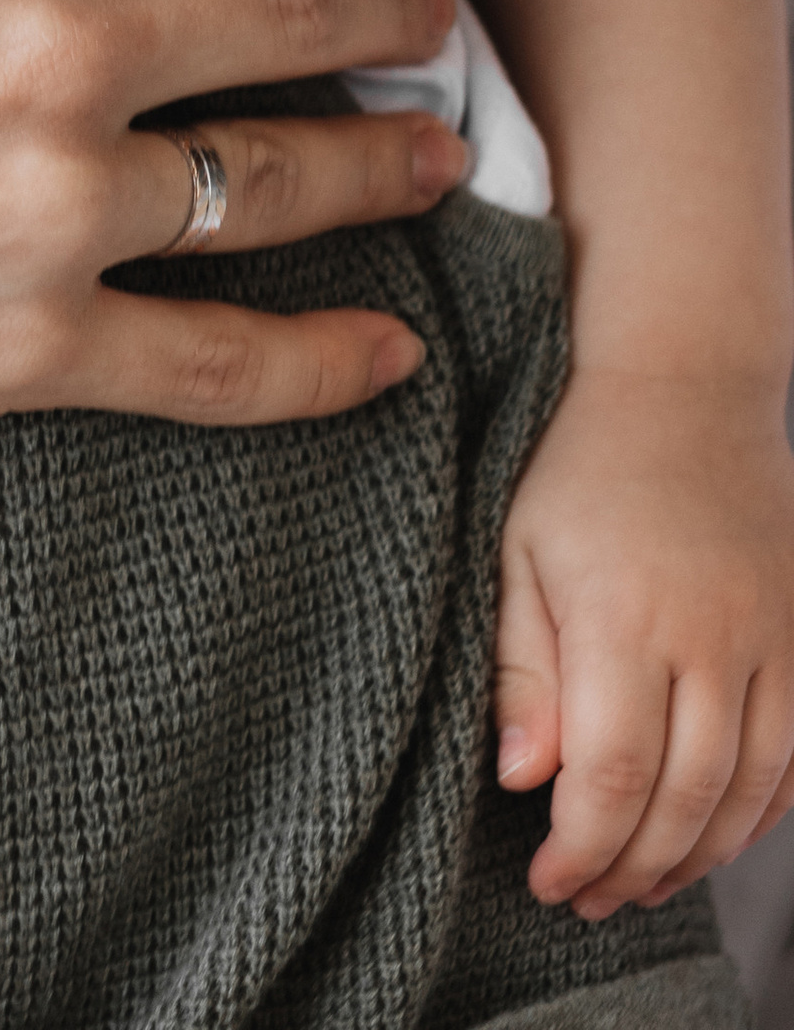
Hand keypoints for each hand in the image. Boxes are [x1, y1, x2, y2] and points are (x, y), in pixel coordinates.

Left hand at [495, 366, 793, 915]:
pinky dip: (760, 813)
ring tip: (642, 882)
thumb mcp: (518, 549)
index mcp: (626, 612)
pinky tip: (713, 836)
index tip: (547, 880)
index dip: (584, 845)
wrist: (685, 389)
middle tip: (588, 898)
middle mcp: (713, 634)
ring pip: (750, 790)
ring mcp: (773, 638)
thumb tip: (525, 779)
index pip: (614, 772)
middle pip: (686, 798)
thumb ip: (521, 667)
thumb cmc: (579, 467)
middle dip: (634, 867)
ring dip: (698, 855)